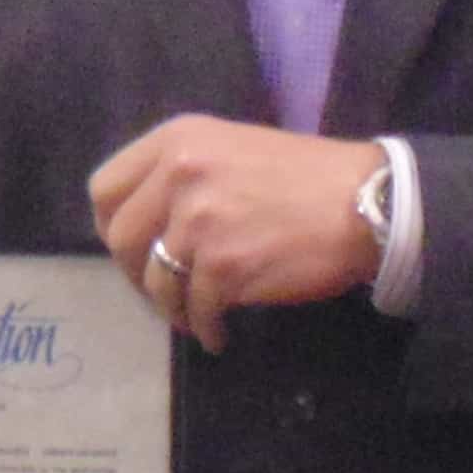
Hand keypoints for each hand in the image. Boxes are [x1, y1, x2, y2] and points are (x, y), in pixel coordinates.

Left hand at [88, 117, 382, 351]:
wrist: (368, 202)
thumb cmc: (304, 177)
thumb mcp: (229, 148)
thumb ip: (179, 174)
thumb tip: (142, 222)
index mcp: (177, 139)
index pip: (104, 189)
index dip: (113, 226)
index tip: (132, 249)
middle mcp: (180, 173)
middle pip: (121, 239)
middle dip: (136, 274)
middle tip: (162, 290)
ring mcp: (199, 220)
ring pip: (156, 281)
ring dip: (172, 308)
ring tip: (195, 316)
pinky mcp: (225, 265)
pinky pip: (195, 309)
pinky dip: (204, 328)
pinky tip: (219, 333)